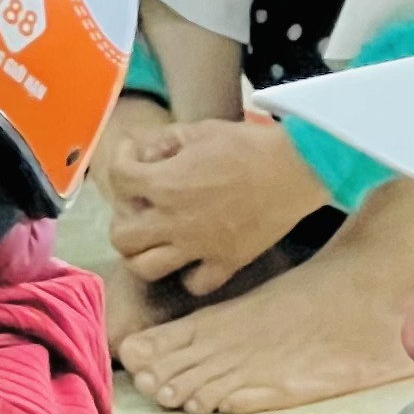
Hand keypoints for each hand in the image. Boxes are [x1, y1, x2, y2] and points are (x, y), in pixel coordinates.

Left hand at [109, 112, 329, 294]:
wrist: (294, 169)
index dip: (121, 160)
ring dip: (142, 254)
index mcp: (165, 183)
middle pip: (120, 236)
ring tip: (153, 241)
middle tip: (138, 210)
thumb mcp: (201, 130)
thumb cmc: (248, 144)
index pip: (118, 177)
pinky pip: (195, 283)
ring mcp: (198, 247)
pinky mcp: (225, 262)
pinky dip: (188, 275)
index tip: (133, 156)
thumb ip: (166, 141)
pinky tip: (192, 258)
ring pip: (145, 268)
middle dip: (122, 220)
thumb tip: (146, 154)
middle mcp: (173, 221)